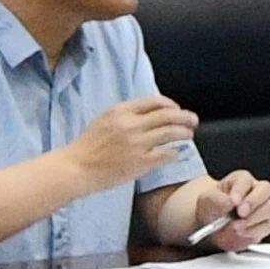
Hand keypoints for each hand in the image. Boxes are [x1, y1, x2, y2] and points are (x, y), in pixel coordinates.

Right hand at [63, 96, 201, 189]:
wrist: (76, 167)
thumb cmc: (87, 146)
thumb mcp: (105, 120)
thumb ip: (126, 115)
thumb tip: (151, 113)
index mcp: (121, 111)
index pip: (155, 101)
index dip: (171, 105)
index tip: (177, 109)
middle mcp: (131, 124)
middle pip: (168, 115)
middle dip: (185, 116)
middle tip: (193, 120)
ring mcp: (137, 144)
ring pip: (171, 132)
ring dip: (184, 133)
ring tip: (188, 134)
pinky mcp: (140, 162)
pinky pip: (165, 154)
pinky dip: (173, 152)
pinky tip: (175, 153)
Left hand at [198, 170, 269, 243]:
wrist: (211, 225)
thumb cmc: (211, 207)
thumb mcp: (206, 199)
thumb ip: (216, 199)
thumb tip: (229, 202)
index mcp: (241, 180)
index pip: (246, 180)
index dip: (240, 190)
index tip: (233, 201)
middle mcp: (255, 191)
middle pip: (265, 190)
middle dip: (253, 202)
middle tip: (241, 213)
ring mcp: (261, 208)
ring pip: (268, 208)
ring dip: (253, 219)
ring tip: (235, 226)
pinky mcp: (263, 225)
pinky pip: (266, 226)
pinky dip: (254, 231)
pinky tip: (241, 232)